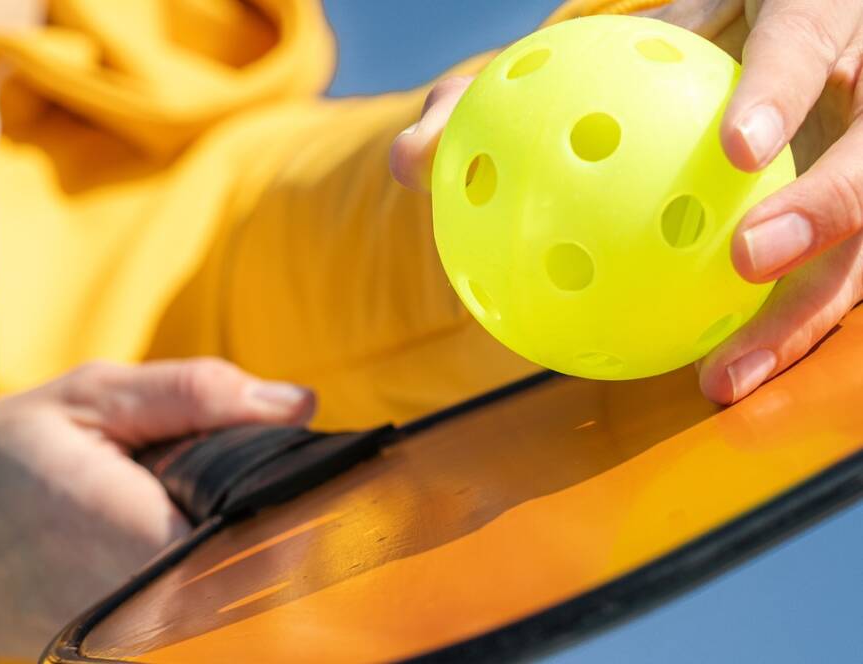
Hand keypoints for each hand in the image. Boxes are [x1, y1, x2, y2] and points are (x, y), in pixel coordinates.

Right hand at [0, 358, 313, 658]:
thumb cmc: (11, 455)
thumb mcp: (96, 398)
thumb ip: (198, 395)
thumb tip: (299, 405)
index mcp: (131, 540)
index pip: (261, 545)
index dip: (296, 508)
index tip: (304, 473)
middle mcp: (135, 609)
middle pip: (259, 577)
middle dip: (274, 523)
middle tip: (253, 477)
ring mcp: (127, 642)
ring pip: (235, 603)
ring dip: (247, 550)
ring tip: (216, 500)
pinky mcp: (122, 649)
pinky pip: (200, 616)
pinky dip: (216, 572)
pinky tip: (199, 534)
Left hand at [390, 1, 862, 403]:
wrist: (687, 72)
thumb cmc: (623, 68)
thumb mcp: (563, 69)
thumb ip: (484, 105)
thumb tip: (411, 164)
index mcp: (792, 20)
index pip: (803, 38)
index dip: (781, 87)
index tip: (736, 150)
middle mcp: (845, 88)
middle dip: (833, 206)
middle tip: (748, 262)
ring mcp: (850, 157)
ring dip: (803, 314)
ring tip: (723, 380)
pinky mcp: (845, 223)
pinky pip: (826, 284)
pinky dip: (773, 333)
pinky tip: (709, 379)